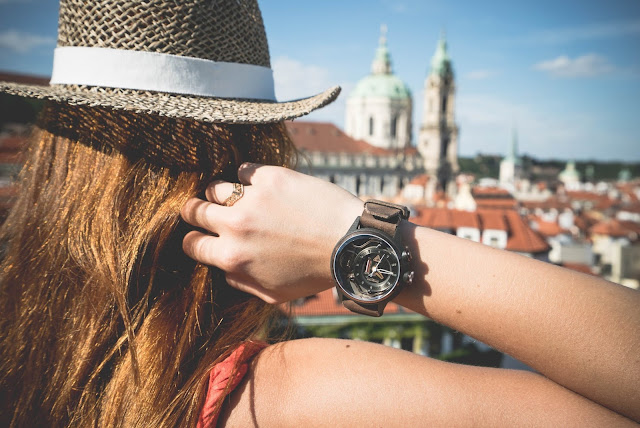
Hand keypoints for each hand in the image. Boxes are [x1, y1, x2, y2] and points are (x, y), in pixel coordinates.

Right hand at [180, 163, 363, 303]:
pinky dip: (248, 177)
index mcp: (232, 258)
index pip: (190, 244)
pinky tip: (258, 185)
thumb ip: (239, 283)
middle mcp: (236, 227)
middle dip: (195, 212)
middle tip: (202, 209)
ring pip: (215, 188)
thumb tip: (221, 268)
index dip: (192, 239)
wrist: (351, 242)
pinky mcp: (271, 177)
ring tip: (233, 197)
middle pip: (193, 210)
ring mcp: (252, 199)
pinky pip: (244, 170)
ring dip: (220, 193)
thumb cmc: (314, 273)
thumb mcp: (273, 293)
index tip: (200, 235)